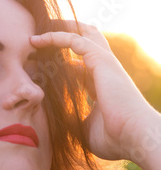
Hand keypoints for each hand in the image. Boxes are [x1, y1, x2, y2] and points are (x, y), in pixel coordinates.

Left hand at [30, 21, 160, 169]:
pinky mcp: (101, 61)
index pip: (77, 67)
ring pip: (80, 35)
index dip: (56, 64)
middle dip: (61, 36)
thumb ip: (71, 120)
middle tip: (37, 38)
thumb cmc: (115, 139)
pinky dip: (57, 36)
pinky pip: (75, 40)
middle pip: (83, 42)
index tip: (34, 67)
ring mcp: (105, 63)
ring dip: (57, 31)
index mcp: (100, 85)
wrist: (135, 137)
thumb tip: (54, 121)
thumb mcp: (85, 129)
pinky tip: (39, 40)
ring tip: (34, 34)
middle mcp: (104, 70)